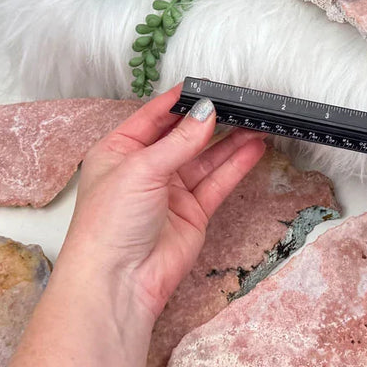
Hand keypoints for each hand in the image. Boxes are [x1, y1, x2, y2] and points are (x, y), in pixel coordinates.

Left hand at [61, 86, 265, 324]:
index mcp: (119, 150)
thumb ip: (179, 141)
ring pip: (206, 158)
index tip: (207, 85)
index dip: (180, 100)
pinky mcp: (192, 213)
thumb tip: (206, 112)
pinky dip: (236, 165)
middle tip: (241, 103)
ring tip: (257, 122)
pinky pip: (217, 183)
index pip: (153, 116)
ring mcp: (170, 191)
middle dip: (211, 119)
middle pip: (184, 135)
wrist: (118, 281)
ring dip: (231, 141)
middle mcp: (145, 168)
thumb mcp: (141, 169)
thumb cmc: (110, 223)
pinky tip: (254, 148)